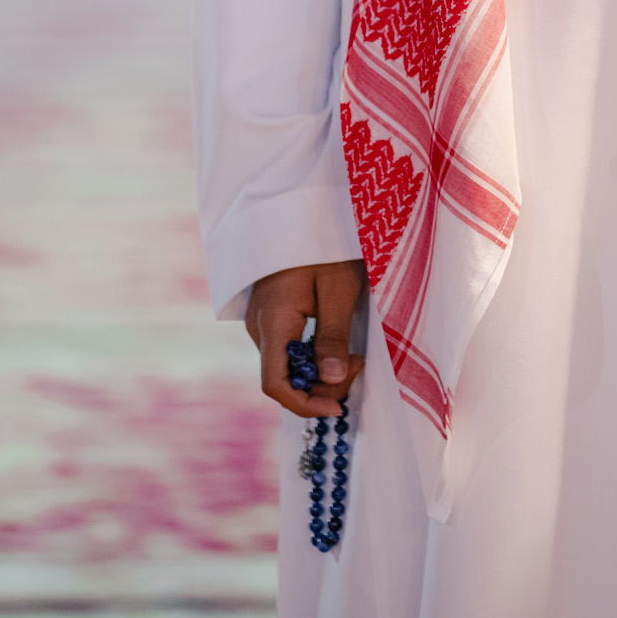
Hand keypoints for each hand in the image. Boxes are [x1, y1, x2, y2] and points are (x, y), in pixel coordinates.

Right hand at [245, 259, 366, 416]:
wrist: (303, 210)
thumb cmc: (325, 245)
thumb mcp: (337, 289)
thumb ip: (332, 337)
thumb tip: (333, 380)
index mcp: (272, 322)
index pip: (275, 384)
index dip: (304, 404)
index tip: (338, 407)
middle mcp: (259, 326)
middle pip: (282, 378)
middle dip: (320, 386)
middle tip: (357, 367)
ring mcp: (262, 320)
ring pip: (285, 366)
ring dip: (317, 372)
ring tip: (351, 356)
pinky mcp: (271, 314)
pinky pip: (286, 349)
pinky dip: (310, 357)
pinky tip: (334, 348)